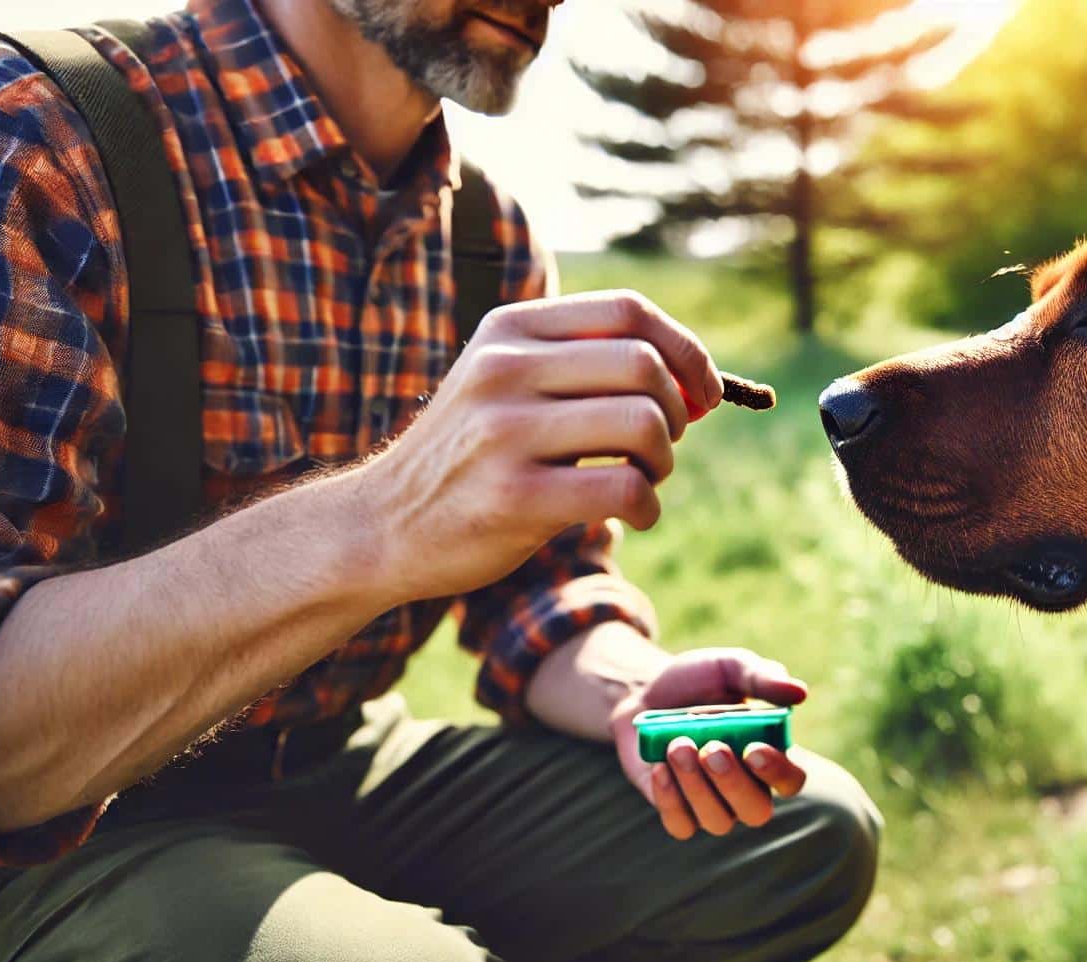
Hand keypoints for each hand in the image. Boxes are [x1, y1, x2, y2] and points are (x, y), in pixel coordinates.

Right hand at [348, 290, 723, 604]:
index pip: (629, 311)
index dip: (686, 350)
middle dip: (679, 411)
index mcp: (510, 330)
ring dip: (664, 461)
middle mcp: (505, 369)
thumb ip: (584, 366)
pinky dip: (649, 504)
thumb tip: (699, 380)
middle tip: (664, 446)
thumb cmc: (471, 456)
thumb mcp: (506, 383)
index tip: (704, 393)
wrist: (382, 525)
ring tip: (643, 479)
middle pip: (645, 365)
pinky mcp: (513, 497)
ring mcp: (506, 432)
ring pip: (644, 424)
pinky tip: (635, 513)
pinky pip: (625, 488)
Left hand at [609, 648, 808, 839]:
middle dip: (733, 783)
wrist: (646, 692)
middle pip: (756, 812)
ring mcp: (712, 804)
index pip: (791, 781)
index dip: (778, 772)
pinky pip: (680, 825)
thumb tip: (800, 692)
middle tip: (711, 748)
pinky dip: (669, 799)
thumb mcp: (731, 667)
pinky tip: (659, 767)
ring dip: (697, 786)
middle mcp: (746, 787)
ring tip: (677, 746)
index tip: (754, 749)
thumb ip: (763, 678)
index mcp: (769, 754)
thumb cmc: (699, 680)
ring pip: (717, 821)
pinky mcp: (677, 810)